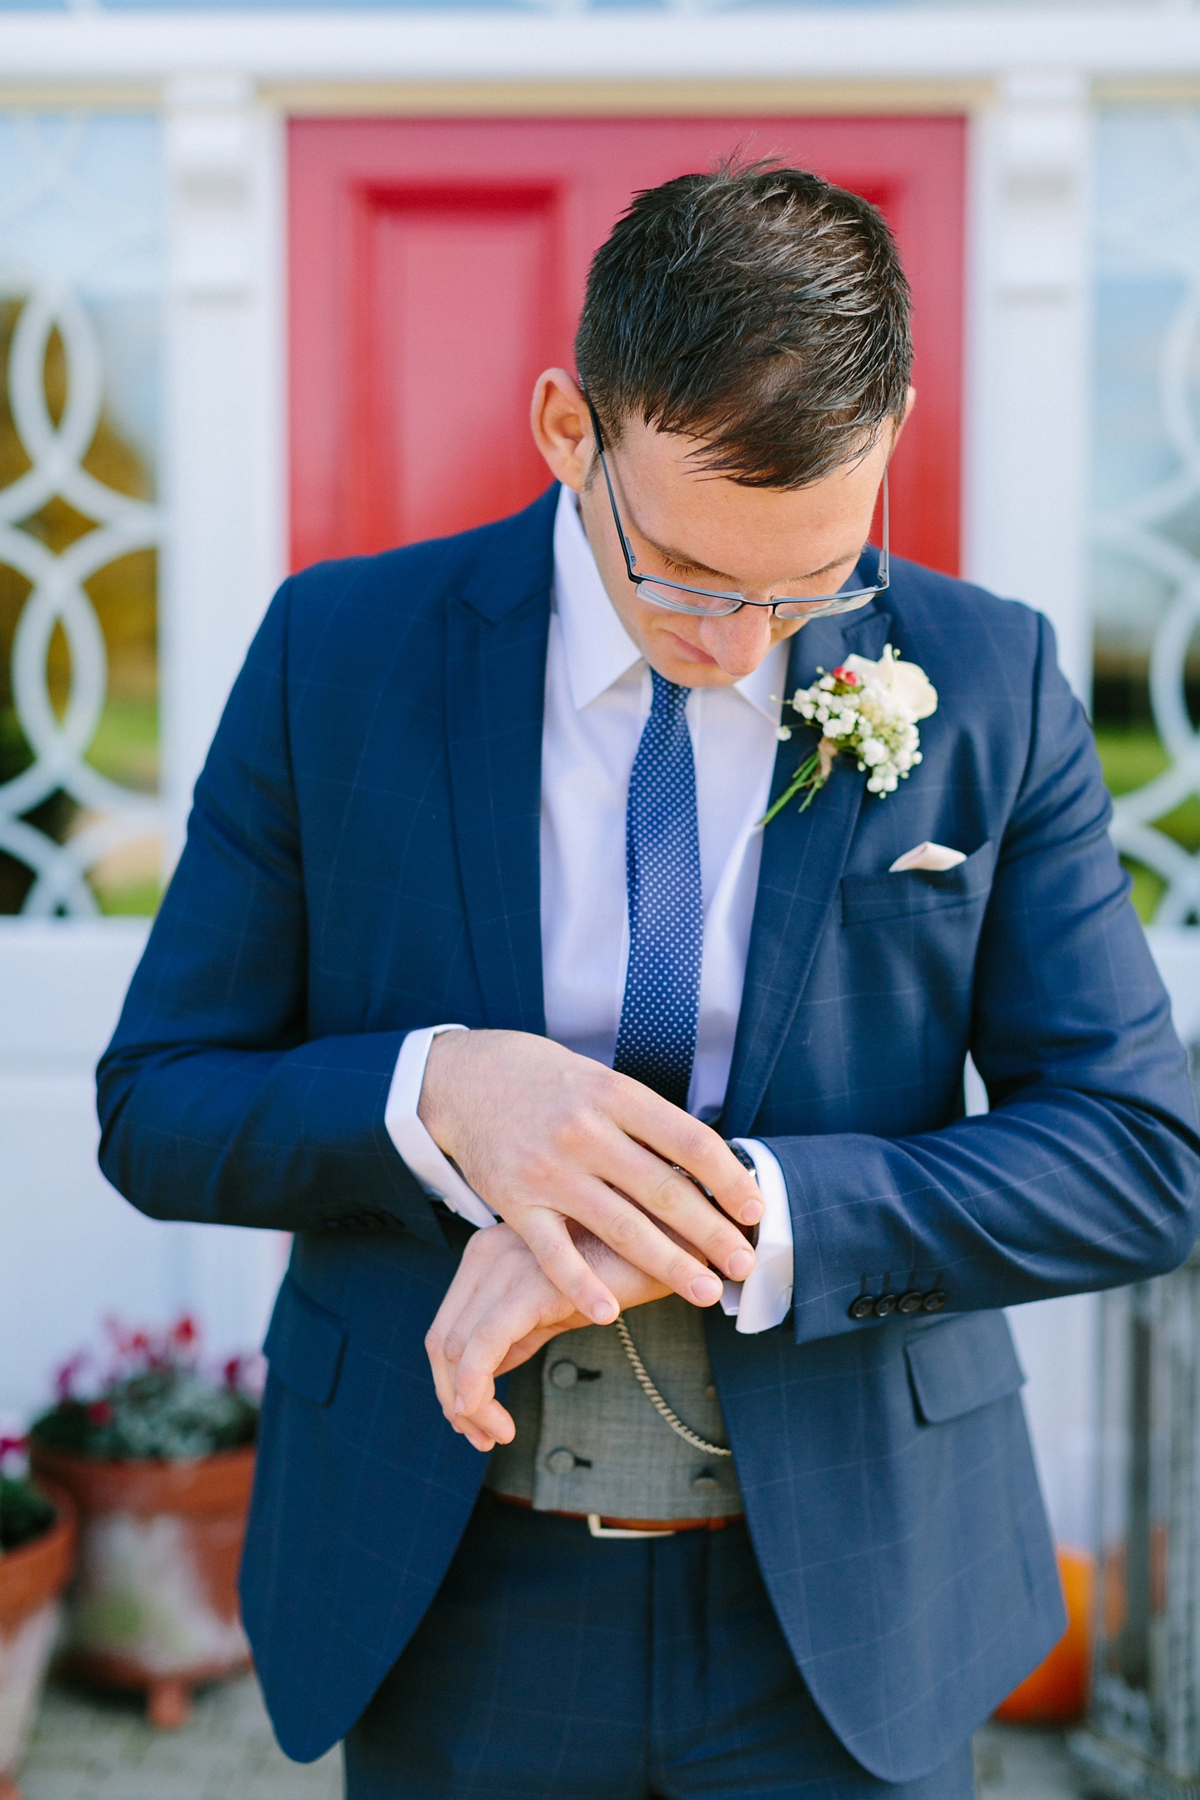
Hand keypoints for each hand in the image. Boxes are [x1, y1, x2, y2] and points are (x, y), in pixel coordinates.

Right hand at [418, 1029, 761, 1324]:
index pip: (688, 1140)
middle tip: (744, 1263)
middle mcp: (586, 1131)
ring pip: (619, 1226)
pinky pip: (554, 1252)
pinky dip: (581, 1284)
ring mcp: (549, 1169)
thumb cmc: (551, 1084)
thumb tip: (711, 1168)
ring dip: (667, 1263)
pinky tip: (609, 1311)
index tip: (755, 1209)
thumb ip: (647, 1124)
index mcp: (616, 1096)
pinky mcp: (515, 1203)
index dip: (728, 1177)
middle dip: (710, 1231)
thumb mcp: (603, 1083)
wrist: (468, 1078)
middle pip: (662, 1190)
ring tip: (705, 1291)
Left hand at [426, 1219, 671, 1451]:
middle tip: (484, 1438)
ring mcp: (505, 1265)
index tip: (476, 1422)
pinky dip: (479, 1392)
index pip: (446, 1329)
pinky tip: (500, 1425)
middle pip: (442, 1342)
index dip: (451, 1384)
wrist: (669, 1246)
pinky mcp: (530, 1284)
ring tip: (498, 1435)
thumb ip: (515, 1334)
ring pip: (457, 1351)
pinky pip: (484, 1346)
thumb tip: (485, 1379)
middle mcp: (486, 1253)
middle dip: (455, 1400)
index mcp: (485, 1255)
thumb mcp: (554, 1307)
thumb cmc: (617, 1274)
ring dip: (471, 1407)